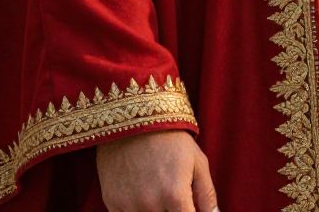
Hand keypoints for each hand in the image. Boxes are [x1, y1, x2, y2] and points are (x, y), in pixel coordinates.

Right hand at [96, 128, 218, 211]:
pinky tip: (140, 189)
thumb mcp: (197, 161)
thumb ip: (207, 195)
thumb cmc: (171, 137)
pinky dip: (135, 209)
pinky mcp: (111, 202)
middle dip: (172, 210)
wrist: (133, 115)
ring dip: (155, 210)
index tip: (186, 206)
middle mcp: (151, 204)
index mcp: (175, 195)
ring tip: (157, 186)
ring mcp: (129, 205)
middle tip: (172, 193)